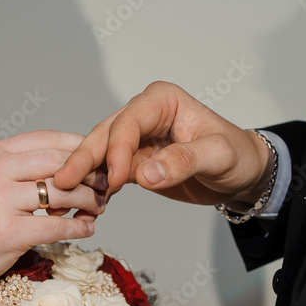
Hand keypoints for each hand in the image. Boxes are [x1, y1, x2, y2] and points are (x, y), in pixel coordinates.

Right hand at [0, 131, 105, 292]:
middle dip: (91, 173)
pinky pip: (57, 225)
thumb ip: (21, 168)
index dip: (81, 147)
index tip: (100, 158)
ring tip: (99, 207)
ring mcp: (0, 201)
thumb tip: (74, 161)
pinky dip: (79, 227)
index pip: (47, 140)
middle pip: (60, 162)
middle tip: (107, 185)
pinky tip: (87, 228)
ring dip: (89, 200)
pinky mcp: (7, 232)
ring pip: (62, 191)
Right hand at [54, 81, 273, 206]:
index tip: (114, 179)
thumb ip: (183, 162)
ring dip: (83, 174)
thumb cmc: (238, 156)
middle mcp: (144, 114)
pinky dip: (94, 186)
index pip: (129, 122)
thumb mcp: (218, 156)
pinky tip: (80, 203)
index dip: (117, 149)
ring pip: (100, 153)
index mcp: (162, 101)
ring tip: (61, 195)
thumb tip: (145, 175)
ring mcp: (136, 138)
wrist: (244, 174)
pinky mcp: (134, 160)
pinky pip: (108, 172)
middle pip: (105, 135)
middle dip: (83, 159)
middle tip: (61, 182)